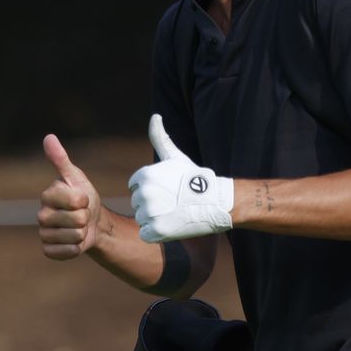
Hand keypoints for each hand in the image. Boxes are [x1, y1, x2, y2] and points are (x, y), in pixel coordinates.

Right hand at [38, 134, 104, 259]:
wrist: (91, 223)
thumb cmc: (84, 196)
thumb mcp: (76, 177)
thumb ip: (61, 159)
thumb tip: (48, 137)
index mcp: (48, 195)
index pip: (76, 200)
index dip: (85, 201)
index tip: (82, 198)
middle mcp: (41, 215)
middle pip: (77, 220)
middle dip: (86, 218)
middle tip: (81, 214)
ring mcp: (44, 233)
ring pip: (74, 237)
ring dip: (82, 233)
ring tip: (79, 227)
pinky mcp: (48, 250)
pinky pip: (66, 252)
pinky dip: (76, 248)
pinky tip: (74, 241)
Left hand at [128, 115, 233, 242]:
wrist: (215, 202)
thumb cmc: (194, 178)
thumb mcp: (175, 156)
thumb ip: (160, 137)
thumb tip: (155, 116)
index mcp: (144, 175)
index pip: (135, 188)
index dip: (150, 190)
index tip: (167, 190)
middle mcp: (144, 193)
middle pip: (138, 204)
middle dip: (152, 205)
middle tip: (172, 203)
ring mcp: (150, 213)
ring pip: (142, 219)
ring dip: (155, 219)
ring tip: (174, 213)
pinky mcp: (155, 231)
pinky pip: (145, 234)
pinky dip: (156, 233)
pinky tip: (171, 225)